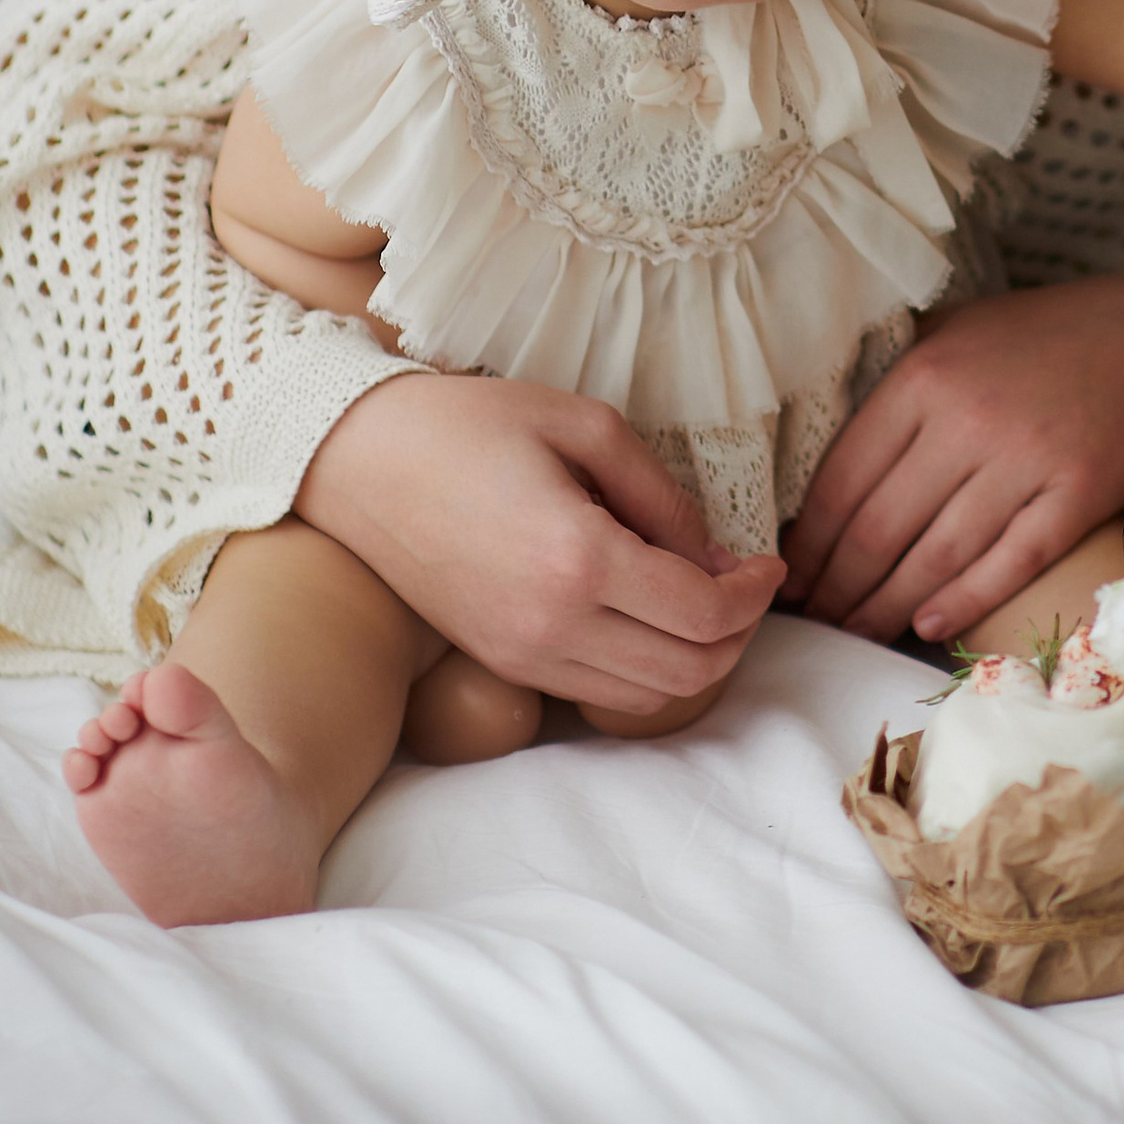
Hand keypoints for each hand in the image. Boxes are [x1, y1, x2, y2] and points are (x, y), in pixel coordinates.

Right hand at [296, 374, 782, 717]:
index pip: (703, 612)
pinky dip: (644, 673)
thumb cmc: (468, 425)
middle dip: (737, 635)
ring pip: (647, 699)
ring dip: (695, 662)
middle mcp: (552, 625)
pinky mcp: (500, 663)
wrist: (357, 462)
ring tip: (703, 605)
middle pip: (689, 672)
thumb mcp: (583, 424)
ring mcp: (521, 654)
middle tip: (745, 587)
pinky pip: (598, 695)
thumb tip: (714, 556)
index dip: (753, 593)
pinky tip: (647, 622)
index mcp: (579, 559)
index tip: (766, 562)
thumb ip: (661, 493)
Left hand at [783, 273, 1123, 644]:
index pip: (842, 479)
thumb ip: (894, 383)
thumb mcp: (952, 331)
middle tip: (816, 617)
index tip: (792, 573)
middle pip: (880, 528)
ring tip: (859, 631)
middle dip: (838, 585)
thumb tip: (827, 457)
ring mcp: (1026, 461)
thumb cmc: (1039, 336)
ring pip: (936, 557)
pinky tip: (927, 626)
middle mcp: (968, 421)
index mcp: (923, 377)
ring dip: (887, 606)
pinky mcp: (1078, 494)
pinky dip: (962, 602)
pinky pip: (1008, 563)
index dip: (810, 541)